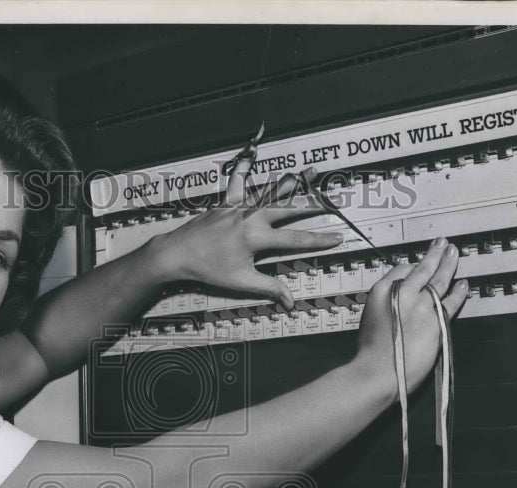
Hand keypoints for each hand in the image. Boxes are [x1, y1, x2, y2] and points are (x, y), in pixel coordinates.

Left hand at [149, 146, 343, 308]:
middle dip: (314, 205)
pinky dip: (244, 170)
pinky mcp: (226, 202)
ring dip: (292, 182)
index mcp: (257, 237)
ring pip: (270, 191)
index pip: (296, 239)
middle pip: (289, 208)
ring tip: (310, 171)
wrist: (178, 254)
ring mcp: (239, 207)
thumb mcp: (241, 282)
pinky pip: (238, 182)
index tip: (338, 237)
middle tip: (334, 200)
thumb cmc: (208, 270)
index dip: (320, 240)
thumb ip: (269, 288)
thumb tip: (291, 302)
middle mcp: (251, 217)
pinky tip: (250, 155)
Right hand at [354, 238, 468, 395]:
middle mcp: (402, 293)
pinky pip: (451, 301)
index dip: (412, 265)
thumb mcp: (369, 319)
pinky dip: (459, 292)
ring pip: (439, 280)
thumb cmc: (370, 353)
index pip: (400, 269)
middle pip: (423, 268)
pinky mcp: (436, 320)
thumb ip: (385, 306)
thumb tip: (398, 302)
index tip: (419, 264)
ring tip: (454, 253)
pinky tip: (463, 284)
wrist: (378, 372)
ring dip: (448, 264)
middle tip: (442, 244)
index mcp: (381, 292)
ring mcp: (421, 305)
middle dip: (434, 254)